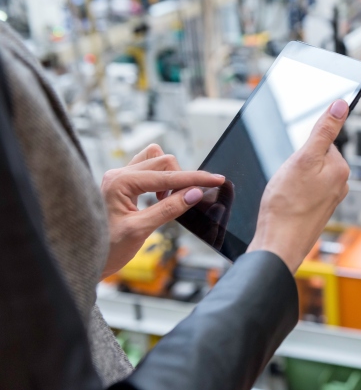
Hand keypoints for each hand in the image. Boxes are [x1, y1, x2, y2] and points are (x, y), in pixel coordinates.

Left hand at [100, 144, 224, 278]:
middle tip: (187, 201)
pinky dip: (161, 180)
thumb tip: (195, 193)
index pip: (167, 176)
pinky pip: (148, 169)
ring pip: (156, 160)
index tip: (217, 179)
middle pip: (163, 161)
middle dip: (182, 179)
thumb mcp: (140, 231)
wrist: (83, 260)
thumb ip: (169, 209)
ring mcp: (119, 177)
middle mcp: (118, 174)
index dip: (195, 178)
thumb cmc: (106, 248)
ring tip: (169, 200)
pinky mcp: (122, 184)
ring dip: (170, 176)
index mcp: (120, 182)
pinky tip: (161, 198)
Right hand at [248, 100, 350, 272]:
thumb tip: (341, 105)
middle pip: (314, 158)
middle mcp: (340, 184)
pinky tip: (285, 203)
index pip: (321, 141)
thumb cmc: (286, 205)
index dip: (302, 149)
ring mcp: (330, 199)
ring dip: (293, 179)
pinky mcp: (318, 211)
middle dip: (297, 164)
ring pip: (307, 175)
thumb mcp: (303, 159)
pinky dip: (292, 194)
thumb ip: (324, 131)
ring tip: (285, 194)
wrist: (278, 245)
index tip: (294, 164)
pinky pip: (303, 191)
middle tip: (287, 180)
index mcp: (341, 169)